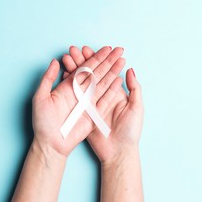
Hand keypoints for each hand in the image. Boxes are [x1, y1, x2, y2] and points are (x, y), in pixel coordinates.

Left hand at [32, 46, 124, 157]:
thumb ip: (47, 79)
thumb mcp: (39, 98)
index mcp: (68, 87)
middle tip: (118, 50)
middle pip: (97, 73)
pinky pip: (104, 100)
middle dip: (108, 61)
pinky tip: (119, 80)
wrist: (50, 144)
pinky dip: (112, 90)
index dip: (96, 57)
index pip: (84, 68)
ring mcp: (87, 103)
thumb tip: (55, 62)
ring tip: (122, 61)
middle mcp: (79, 92)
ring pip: (102, 83)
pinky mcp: (93, 113)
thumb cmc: (42, 123)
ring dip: (113, 72)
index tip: (106, 49)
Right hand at [62, 46, 143, 164]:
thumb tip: (130, 70)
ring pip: (81, 83)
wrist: (118, 152)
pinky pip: (75, 97)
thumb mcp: (136, 108)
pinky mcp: (84, 113)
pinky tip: (64, 74)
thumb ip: (135, 89)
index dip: (96, 60)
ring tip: (66, 58)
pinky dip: (69, 85)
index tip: (88, 49)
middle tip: (73, 50)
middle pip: (90, 75)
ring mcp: (91, 104)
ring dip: (74, 69)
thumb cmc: (130, 131)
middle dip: (82, 61)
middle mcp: (102, 96)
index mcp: (114, 93)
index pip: (104, 72)